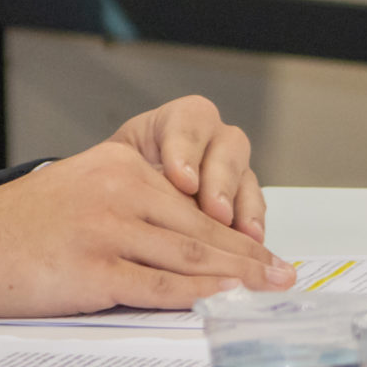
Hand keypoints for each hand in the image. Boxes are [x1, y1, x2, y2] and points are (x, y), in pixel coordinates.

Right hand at [0, 138, 293, 322]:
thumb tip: (184, 242)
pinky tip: (224, 305)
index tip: (262, 250)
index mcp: (115, 164)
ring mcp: (106, 229)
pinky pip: (161, 288)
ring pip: (190, 257)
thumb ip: (126, 206)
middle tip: (283, 275)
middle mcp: (116, 190)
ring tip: (269, 291)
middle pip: (199, 229)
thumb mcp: (74, 193)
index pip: (190, 202)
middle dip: (248, 256)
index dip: (233, 230)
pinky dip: (200, 298)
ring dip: (238, 279)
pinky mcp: (94, 270)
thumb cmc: (12, 230)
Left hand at [111, 95, 264, 239]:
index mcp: (173, 122)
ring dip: (244, 206)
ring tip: (241, 235)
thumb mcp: (114, 171)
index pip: (187, 121)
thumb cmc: (112, 181)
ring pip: (246, 176)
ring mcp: (230, 167)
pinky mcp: (242, 197)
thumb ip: (132, 179)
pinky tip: (250, 244)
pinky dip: (252, 226)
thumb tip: (149, 201)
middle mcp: (209, 138)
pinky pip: (255, 207)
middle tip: (215, 211)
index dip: (187, 150)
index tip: (183, 181)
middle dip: (221, 181)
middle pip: (227, 146)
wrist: (117, 203)